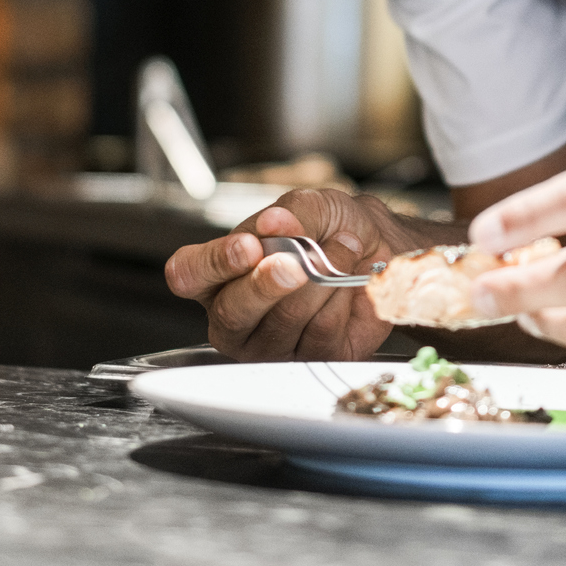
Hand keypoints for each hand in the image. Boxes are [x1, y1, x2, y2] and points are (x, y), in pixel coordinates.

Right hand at [164, 188, 405, 360]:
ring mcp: (270, 344)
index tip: (247, 246)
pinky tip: (348, 282)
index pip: (186, 275)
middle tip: (295, 261)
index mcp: (217, 274)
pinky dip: (341, 298)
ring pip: (283, 320)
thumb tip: (274, 224)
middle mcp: (235, 315)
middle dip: (265, 284)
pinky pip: (321, 333)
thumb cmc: (331, 228)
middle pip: (231, 312)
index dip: (213, 263)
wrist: (379, 248)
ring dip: (320, 278)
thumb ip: (290, 214)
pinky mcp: (311, 359)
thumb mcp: (310, 205)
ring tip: (342, 248)